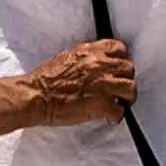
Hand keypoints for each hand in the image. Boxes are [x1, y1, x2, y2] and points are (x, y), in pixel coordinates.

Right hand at [0, 36, 135, 135]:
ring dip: (127, 97)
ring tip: (120, 103)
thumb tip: (94, 64)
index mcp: (89, 52)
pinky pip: (120, 110)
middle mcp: (98, 65)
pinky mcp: (102, 104)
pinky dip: (116, 116)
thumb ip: (84, 59)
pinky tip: (110, 118)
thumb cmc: (43, 81)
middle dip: (125, 78)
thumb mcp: (65, 58)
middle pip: (128, 68)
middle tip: (120, 88)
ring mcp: (102, 84)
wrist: (34, 96)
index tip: (118, 68)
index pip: (118, 48)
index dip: (121, 59)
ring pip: (130, 87)